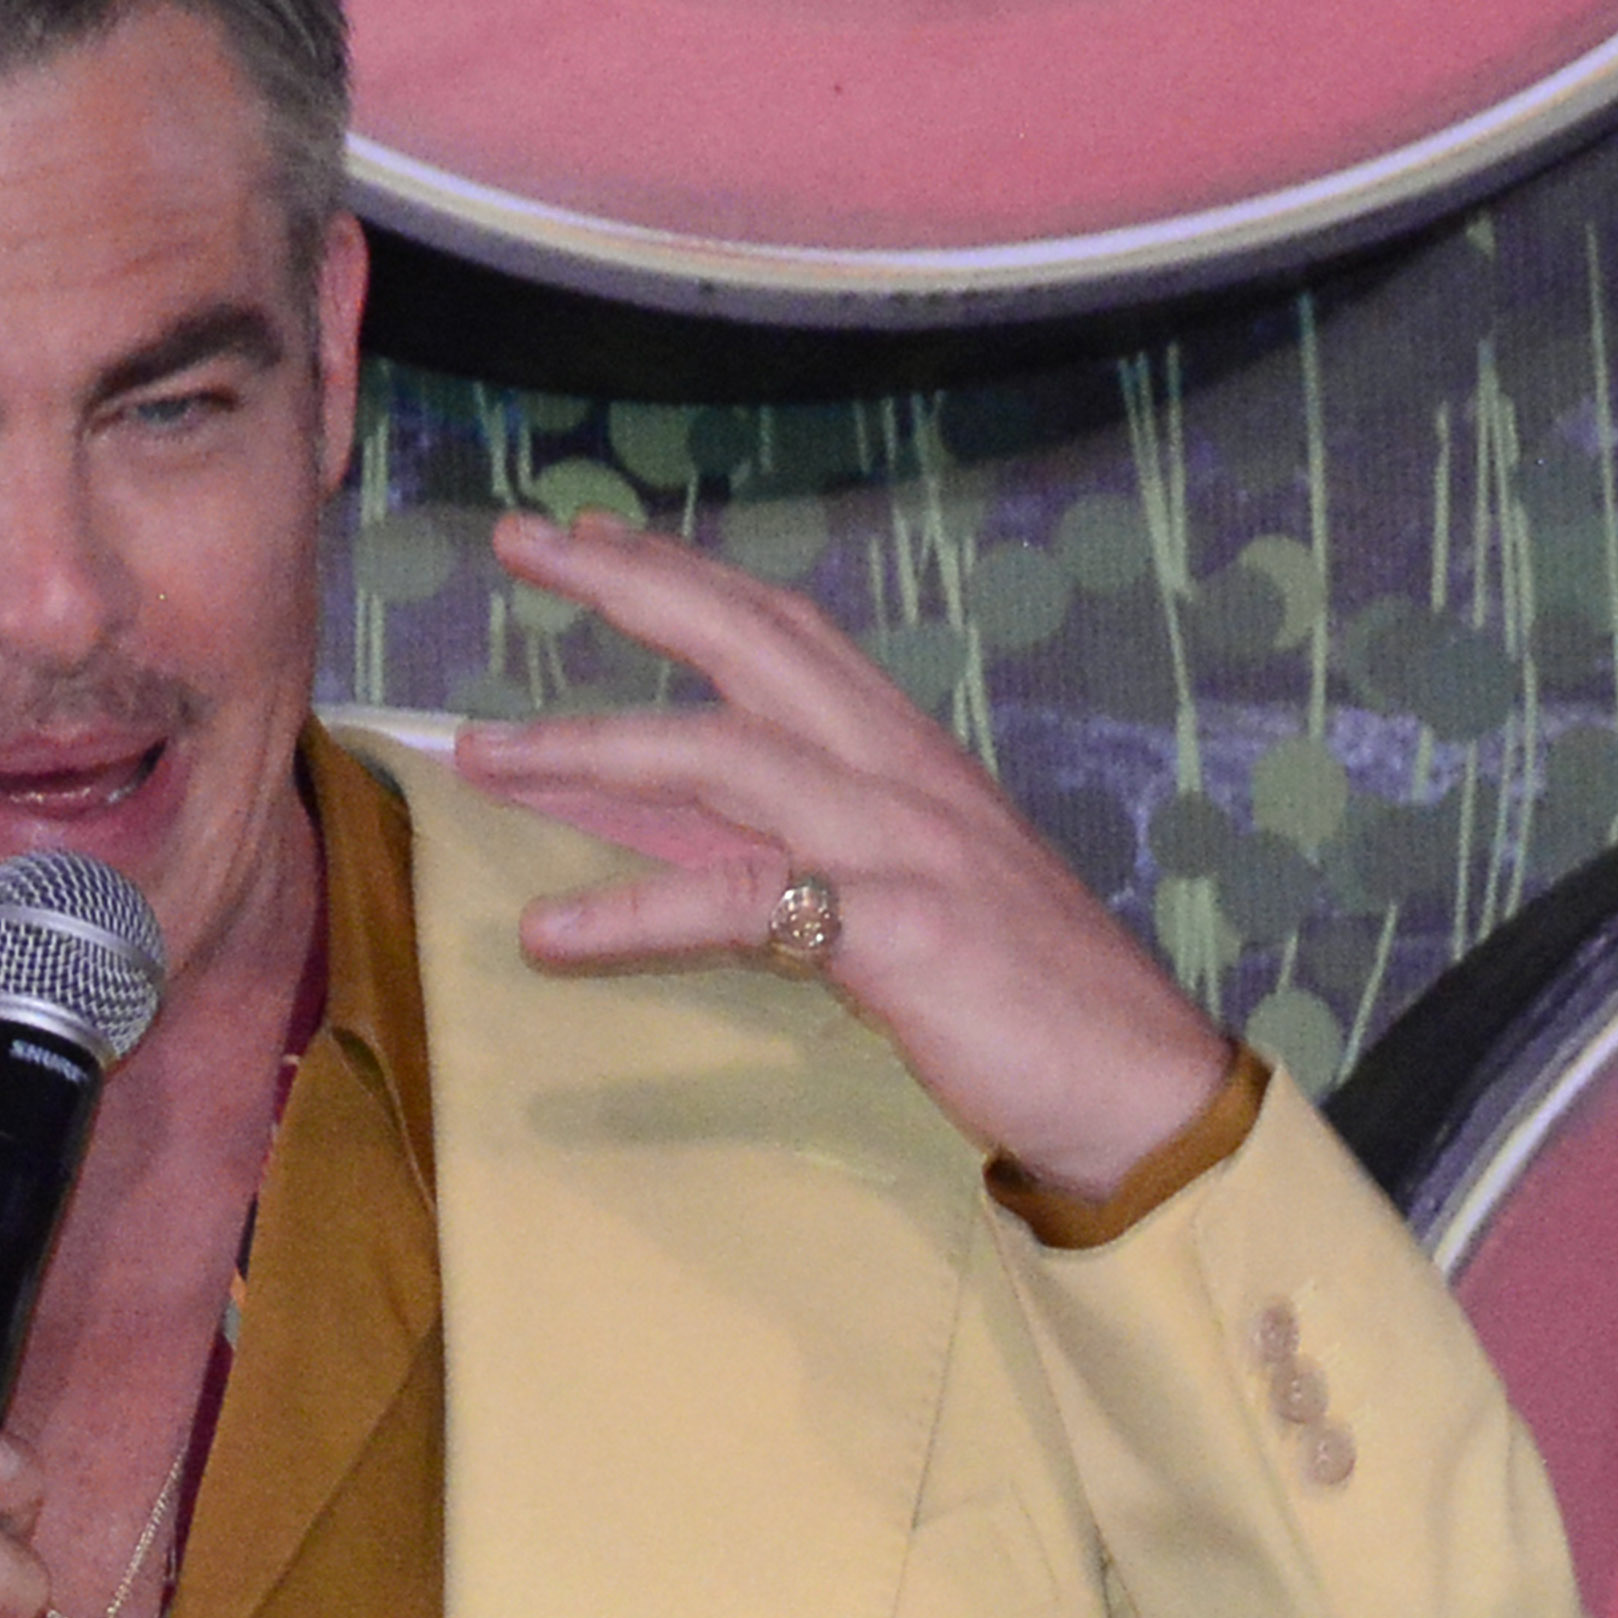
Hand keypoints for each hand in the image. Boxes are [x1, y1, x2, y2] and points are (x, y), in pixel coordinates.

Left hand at [455, 512, 1231, 1196]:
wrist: (1134, 1082)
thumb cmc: (1016, 996)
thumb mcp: (895, 896)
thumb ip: (788, 848)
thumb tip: (665, 828)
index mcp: (904, 755)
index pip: (782, 629)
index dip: (683, 573)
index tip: (587, 535)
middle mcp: (900, 771)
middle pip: (748, 641)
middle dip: (630, 584)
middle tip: (519, 542)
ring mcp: (902, 843)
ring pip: (725, 755)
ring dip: (592, 745)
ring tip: (482, 751)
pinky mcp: (899, 930)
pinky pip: (742, 906)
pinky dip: (634, 912)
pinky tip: (549, 929)